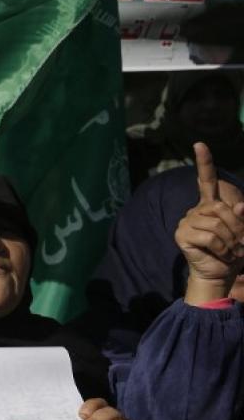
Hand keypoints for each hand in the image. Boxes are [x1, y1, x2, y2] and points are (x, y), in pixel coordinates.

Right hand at [177, 142, 243, 302]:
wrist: (219, 274)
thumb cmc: (233, 252)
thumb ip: (242, 217)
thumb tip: (239, 206)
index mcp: (210, 205)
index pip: (206, 181)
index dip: (204, 162)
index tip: (200, 144)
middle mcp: (196, 210)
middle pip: (220, 208)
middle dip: (236, 227)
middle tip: (239, 244)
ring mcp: (186, 222)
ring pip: (216, 223)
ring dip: (230, 240)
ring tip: (230, 250)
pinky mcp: (182, 235)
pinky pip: (209, 236)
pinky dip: (221, 247)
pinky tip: (220, 254)